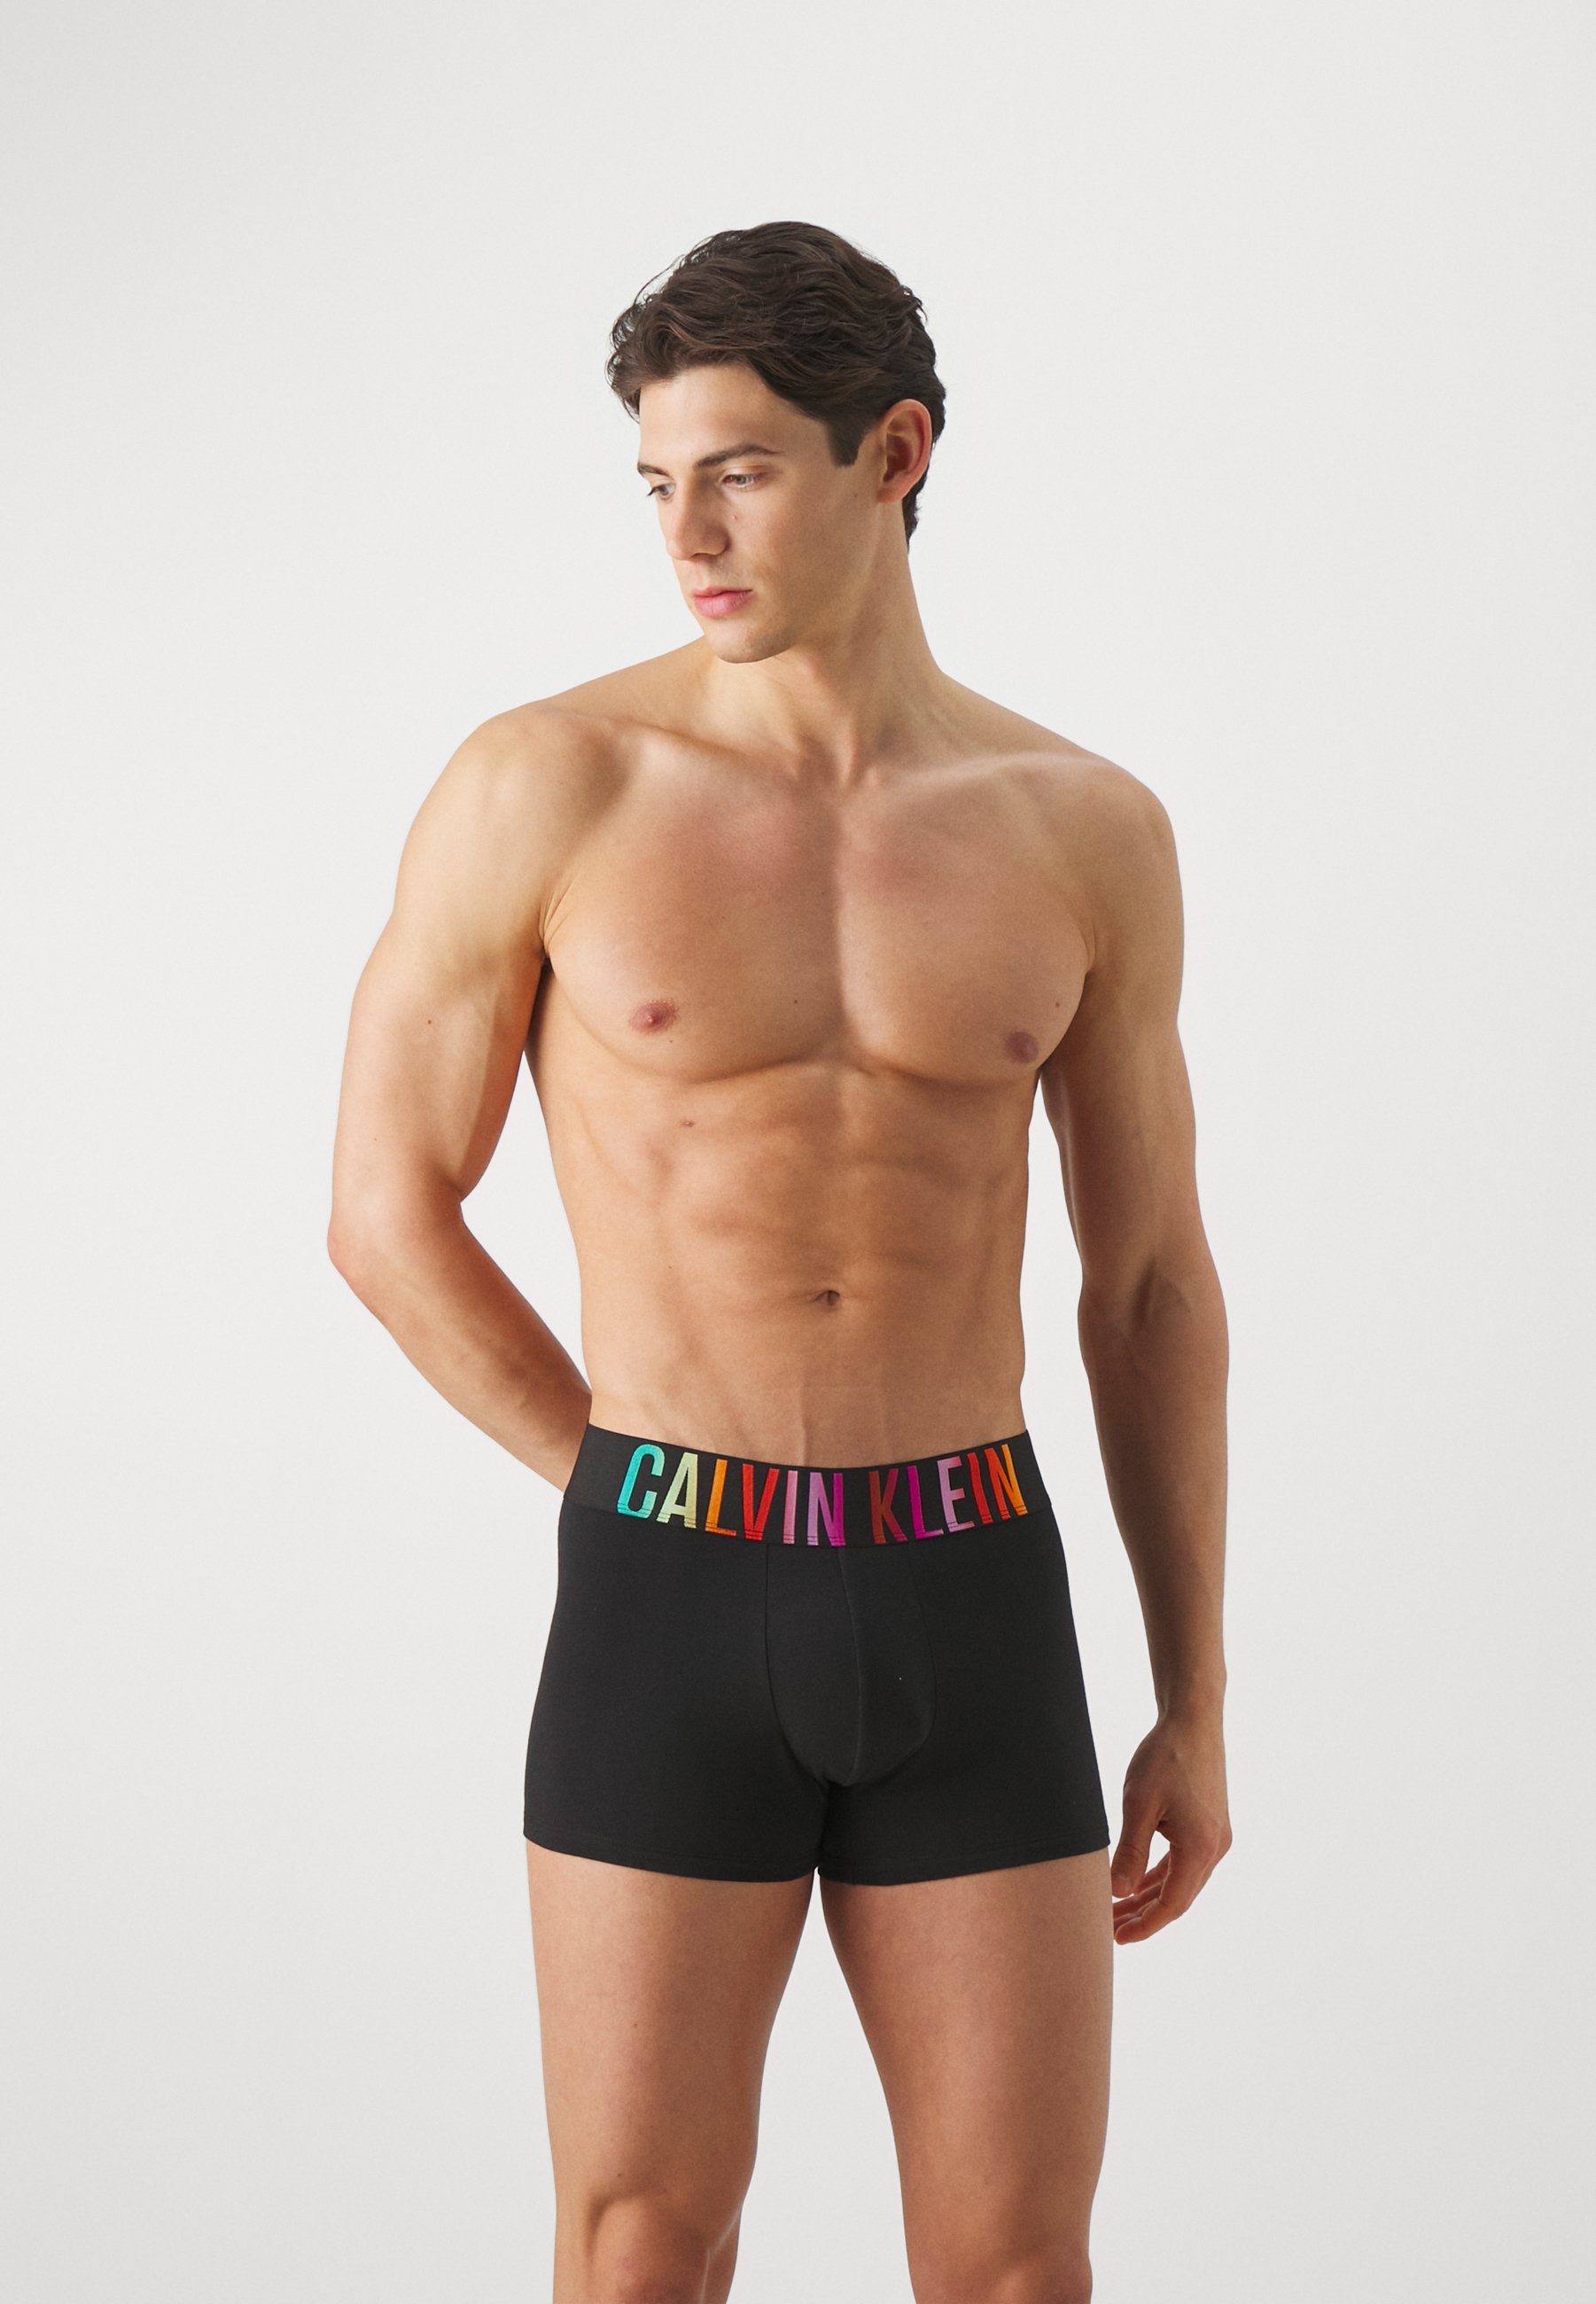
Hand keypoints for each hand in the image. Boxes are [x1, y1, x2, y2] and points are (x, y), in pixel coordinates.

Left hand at [1110, 1712, 1231, 1943]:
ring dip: (1151, 1896)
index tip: (1119, 1938)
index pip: (1171, 1903)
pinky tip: (1138, 1883)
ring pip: (1180, 1881)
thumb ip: (1131, 1852)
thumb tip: (1119, 1893)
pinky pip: (1184, 1863)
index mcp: (1201, 1848)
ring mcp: (1215, 1838)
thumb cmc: (1164, 1757)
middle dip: (1144, 1915)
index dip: (1145, 1925)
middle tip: (1111, 1930)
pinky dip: (1161, 1875)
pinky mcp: (1209, 1826)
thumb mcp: (1139, 1804)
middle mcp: (1215, 1849)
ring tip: (1119, 1910)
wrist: (1193, 1720)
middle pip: (1177, 1897)